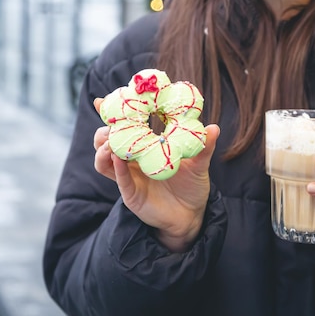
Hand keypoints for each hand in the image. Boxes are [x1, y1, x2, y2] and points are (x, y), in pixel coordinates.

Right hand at [92, 98, 220, 251]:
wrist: (192, 214)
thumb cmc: (192, 185)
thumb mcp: (199, 163)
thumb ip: (203, 146)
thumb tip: (214, 128)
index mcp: (144, 146)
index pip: (123, 127)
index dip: (110, 114)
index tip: (100, 101)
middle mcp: (132, 160)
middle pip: (105, 142)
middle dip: (103, 131)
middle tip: (111, 124)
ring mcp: (128, 177)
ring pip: (104, 161)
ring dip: (104, 149)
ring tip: (111, 142)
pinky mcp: (131, 194)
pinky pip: (119, 180)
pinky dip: (117, 168)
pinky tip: (119, 159)